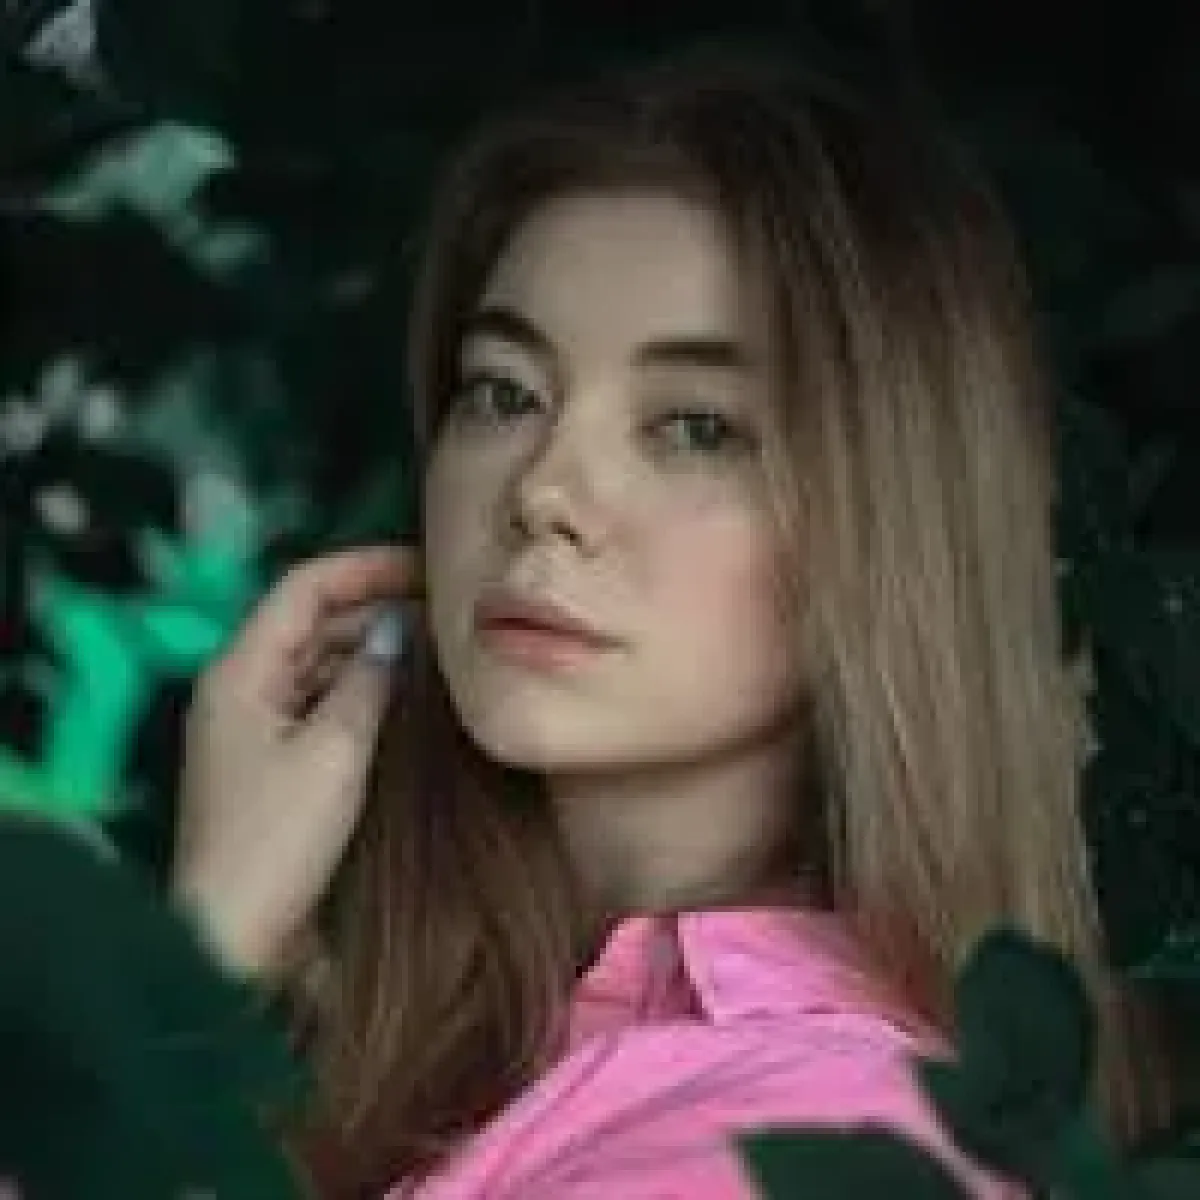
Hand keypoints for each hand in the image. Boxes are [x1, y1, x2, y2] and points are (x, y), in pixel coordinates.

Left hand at [171, 545, 421, 983]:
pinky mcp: (274, 764)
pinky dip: (363, 693)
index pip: (304, 588)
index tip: (429, 567)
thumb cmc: (277, 841)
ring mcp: (256, 727)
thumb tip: (397, 632)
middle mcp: (243, 688)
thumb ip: (368, 681)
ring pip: (320, 664)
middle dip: (376, 608)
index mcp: (241, 672)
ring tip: (440, 649)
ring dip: (373, 651)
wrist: (233, 942)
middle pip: (312, 623)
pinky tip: (410, 699)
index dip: (366, 567)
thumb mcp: (334, 751)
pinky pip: (322, 705)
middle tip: (448, 612)